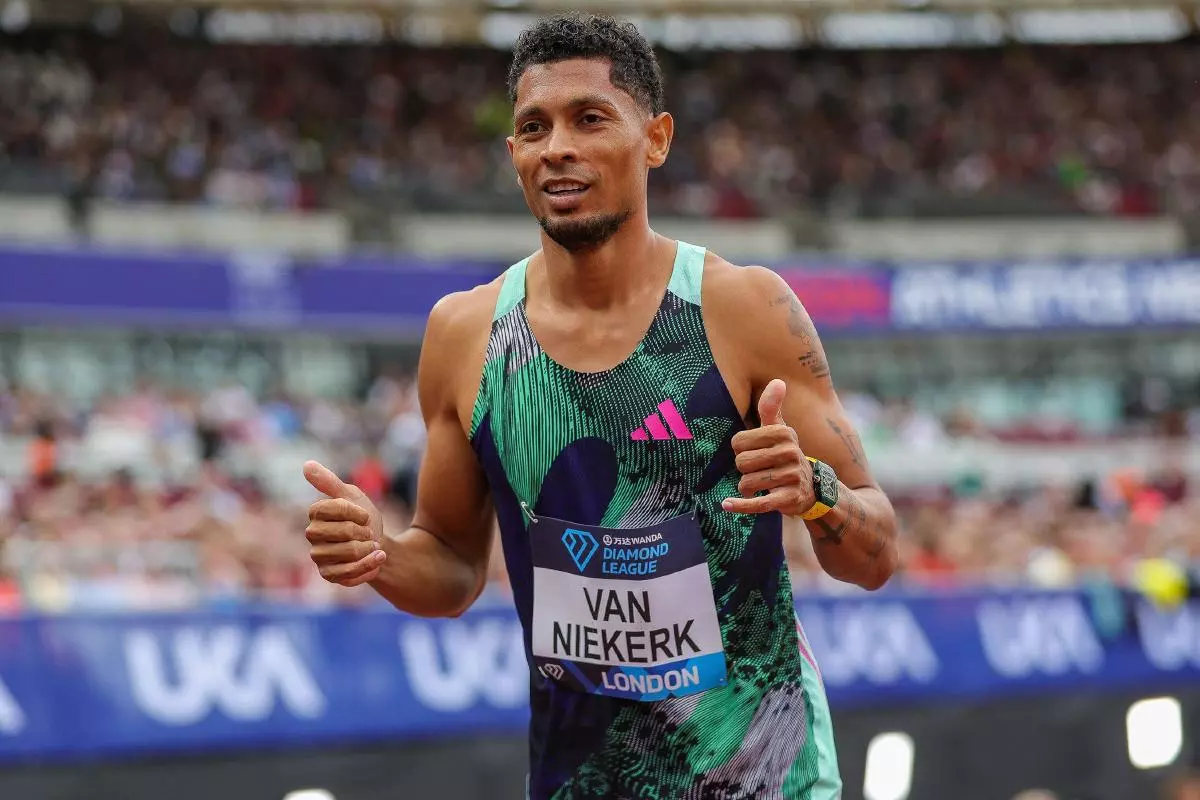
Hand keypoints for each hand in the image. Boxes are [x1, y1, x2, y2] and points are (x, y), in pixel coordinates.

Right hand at [303, 460, 386, 586]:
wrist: (376, 544)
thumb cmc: (363, 518)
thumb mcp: (352, 495)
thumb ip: (329, 482)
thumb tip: (306, 465)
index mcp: (315, 513)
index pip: (338, 509)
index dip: (358, 513)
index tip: (365, 515)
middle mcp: (312, 535)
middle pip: (346, 532)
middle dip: (365, 532)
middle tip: (368, 533)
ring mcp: (318, 556)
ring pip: (350, 553)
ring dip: (369, 548)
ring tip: (371, 546)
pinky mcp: (328, 575)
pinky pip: (351, 573)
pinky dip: (370, 564)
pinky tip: (377, 558)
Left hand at [722, 379, 814, 516]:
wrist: (813, 487)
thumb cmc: (786, 454)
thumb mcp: (780, 430)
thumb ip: (771, 408)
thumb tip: (778, 381)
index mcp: (784, 433)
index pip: (738, 442)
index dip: (740, 450)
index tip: (752, 452)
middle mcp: (790, 453)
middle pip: (742, 463)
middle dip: (743, 469)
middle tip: (757, 470)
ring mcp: (791, 476)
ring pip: (747, 482)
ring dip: (747, 487)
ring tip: (759, 485)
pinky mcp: (789, 498)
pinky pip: (759, 503)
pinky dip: (741, 506)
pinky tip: (726, 504)